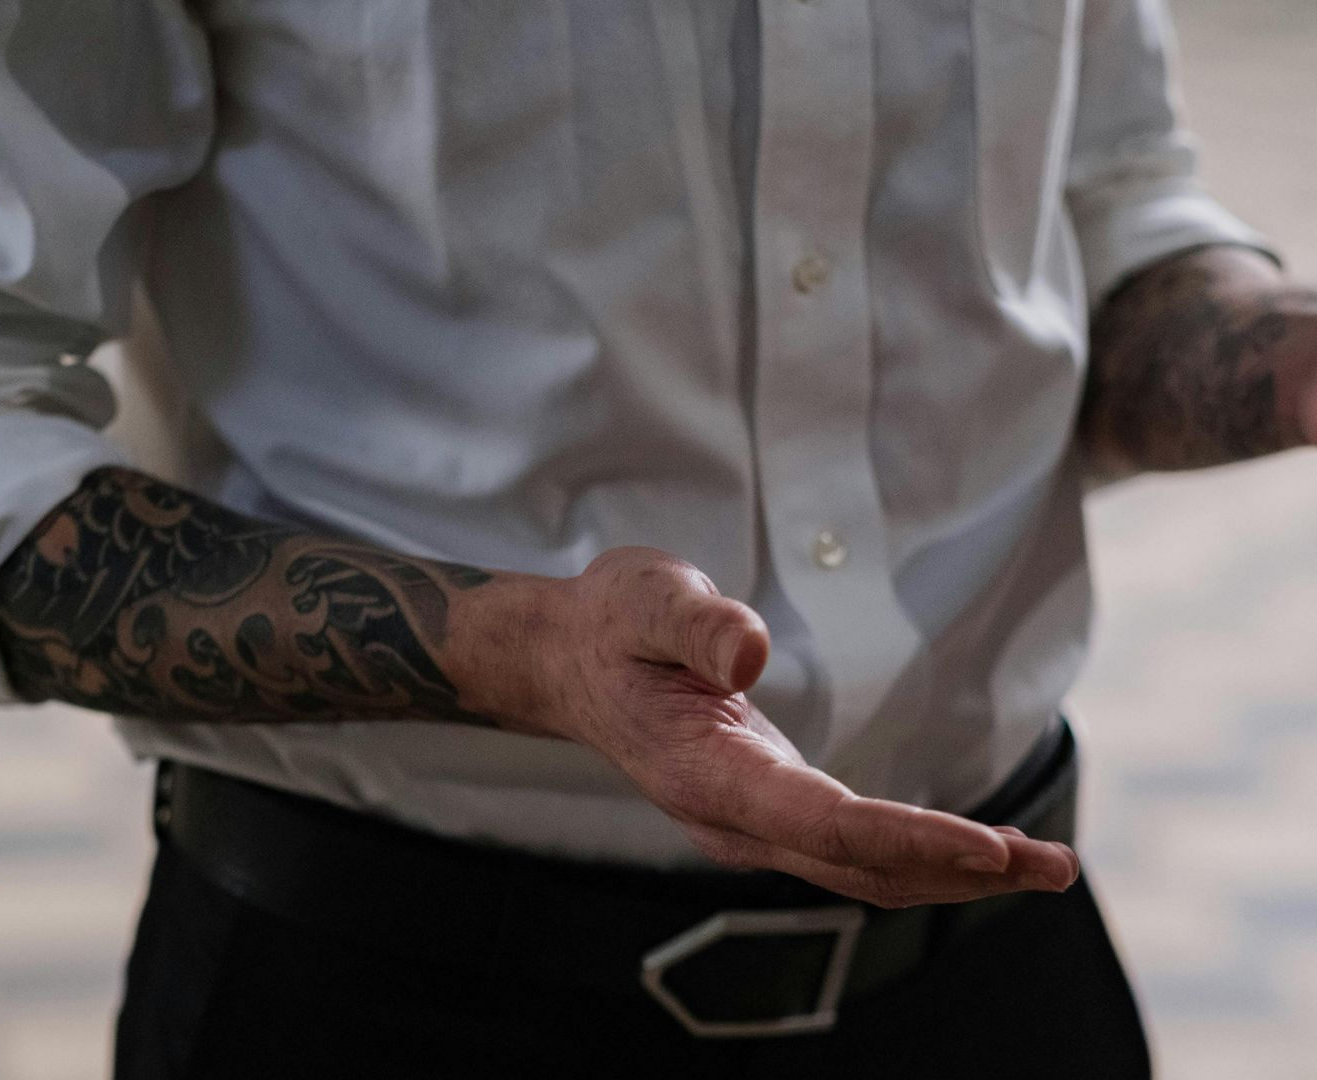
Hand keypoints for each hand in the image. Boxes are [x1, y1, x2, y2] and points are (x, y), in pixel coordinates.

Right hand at [479, 547, 1078, 907]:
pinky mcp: (768, 810)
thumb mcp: (646, 596)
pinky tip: (979, 854)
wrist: (568, 660)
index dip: (907, 837)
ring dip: (953, 875)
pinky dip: (923, 859)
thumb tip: (749, 654)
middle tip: (1053, 866)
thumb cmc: (612, 622)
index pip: (820, 821)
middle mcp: (729, 816)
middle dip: (958, 871)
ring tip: (1045, 867)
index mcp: (702, 772)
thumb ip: (697, 624)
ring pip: (861, 871)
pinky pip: (852, 853)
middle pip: (856, 865)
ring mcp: (748, 822)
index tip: (988, 849)